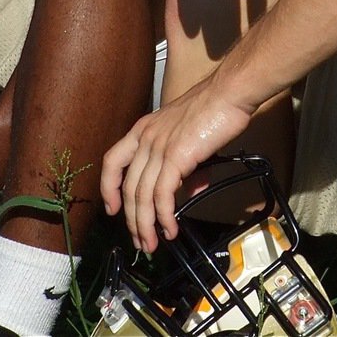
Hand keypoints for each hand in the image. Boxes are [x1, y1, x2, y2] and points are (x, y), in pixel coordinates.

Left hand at [100, 73, 253, 253]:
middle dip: (132, 220)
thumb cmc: (213, 107)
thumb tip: (190, 189)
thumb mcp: (187, 134)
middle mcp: (146, 138)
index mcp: (143, 129)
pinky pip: (162, 195)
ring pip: (142, 196)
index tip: (113, 209)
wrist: (228, 93)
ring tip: (152, 243)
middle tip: (141, 240)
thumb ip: (183, 163)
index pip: (113, 161)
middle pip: (128, 187)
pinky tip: (170, 229)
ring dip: (145, 225)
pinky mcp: (175, 157)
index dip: (108, 188)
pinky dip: (164, 217)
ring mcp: (158, 147)